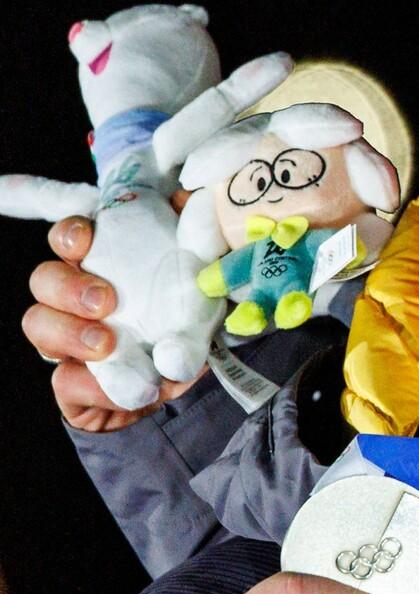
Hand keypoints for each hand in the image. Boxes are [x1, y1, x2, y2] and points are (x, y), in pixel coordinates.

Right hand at [24, 209, 202, 431]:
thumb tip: (187, 200)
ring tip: (107, 344)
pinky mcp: (73, 385)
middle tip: (105, 300)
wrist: (187, 393)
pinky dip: (95, 385)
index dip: (70, 234)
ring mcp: (70, 343)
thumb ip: (197, 246)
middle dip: (66, 285)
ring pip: (38, 324)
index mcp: (106, 270)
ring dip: (70, 332)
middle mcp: (78, 302)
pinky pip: (65, 381)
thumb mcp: (205, 289)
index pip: (70, 240)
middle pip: (44, 278)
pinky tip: (129, 388)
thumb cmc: (187, 332)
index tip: (87, 240)